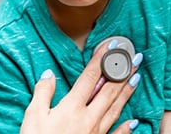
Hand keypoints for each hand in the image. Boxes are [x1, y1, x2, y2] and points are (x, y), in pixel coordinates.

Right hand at [20, 42, 141, 133]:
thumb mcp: (33, 116)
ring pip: (116, 108)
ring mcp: (96, 133)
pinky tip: (135, 121)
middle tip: (135, 57)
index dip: (102, 60)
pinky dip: (126, 128)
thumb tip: (49, 74)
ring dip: (127, 92)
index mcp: (72, 107)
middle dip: (122, 71)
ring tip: (137, 77)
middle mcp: (88, 117)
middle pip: (109, 90)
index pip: (90, 77)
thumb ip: (43, 92)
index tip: (112, 46)